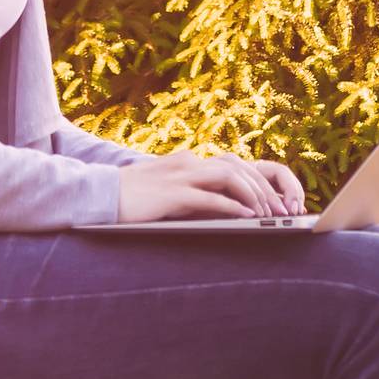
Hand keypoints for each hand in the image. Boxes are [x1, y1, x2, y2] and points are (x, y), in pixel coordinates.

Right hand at [117, 150, 307, 222]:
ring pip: (229, 177)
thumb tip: (221, 210)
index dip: (255, 180)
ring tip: (268, 214)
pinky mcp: (172, 194)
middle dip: (261, 188)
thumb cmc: (132, 199)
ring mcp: (180, 177)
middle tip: (278, 209)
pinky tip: (247, 217)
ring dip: (253, 196)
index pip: (230, 164)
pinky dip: (232, 206)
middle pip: (236, 167)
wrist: (100, 197)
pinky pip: (210, 197)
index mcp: (186, 161)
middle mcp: (187, 163)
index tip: (270, 200)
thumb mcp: (166, 191)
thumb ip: (190, 193)